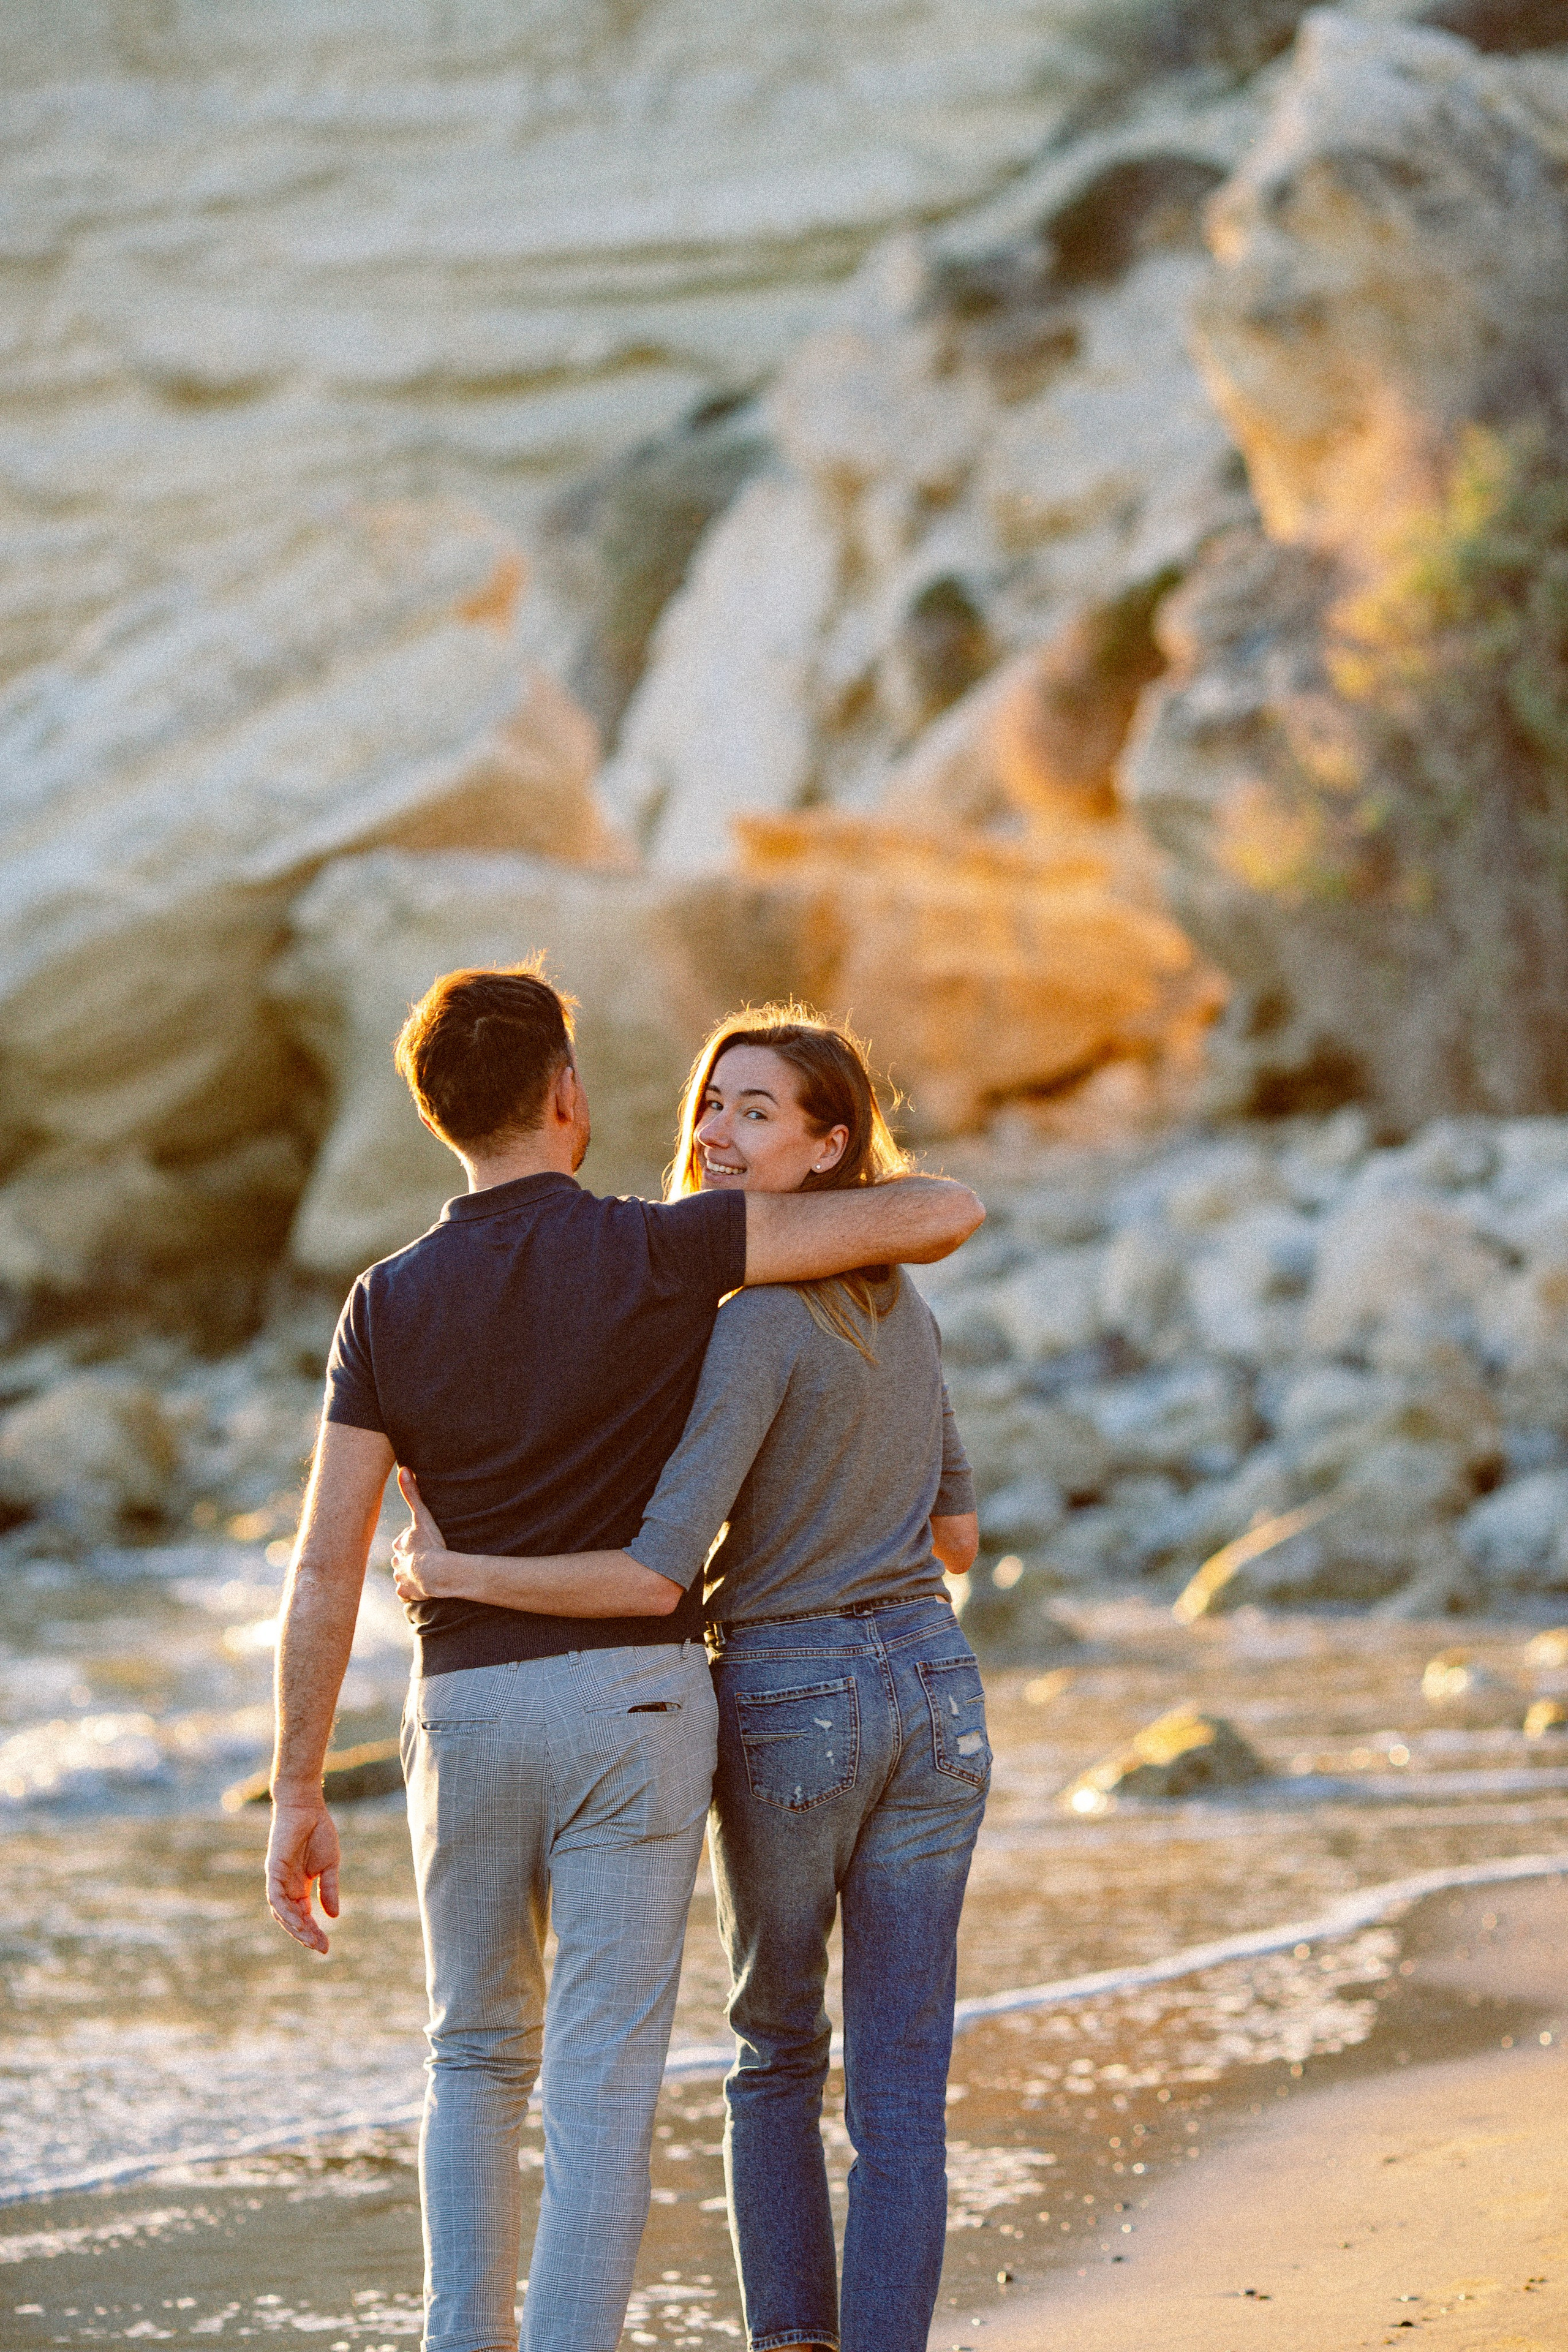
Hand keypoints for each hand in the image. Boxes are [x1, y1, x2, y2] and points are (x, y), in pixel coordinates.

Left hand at [266, 1792, 340, 1954]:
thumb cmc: (318, 1831)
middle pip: (291, 1919)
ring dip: (295, 1927)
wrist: (307, 1807)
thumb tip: (333, 1916)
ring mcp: (278, 1880)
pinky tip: (298, 1921)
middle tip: (321, 1947)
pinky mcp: (273, 1870)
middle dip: (305, 1935)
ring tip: (311, 1939)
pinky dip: (285, 1911)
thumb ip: (329, 1890)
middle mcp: (286, 1887)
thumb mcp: (329, 1866)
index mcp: (299, 1886)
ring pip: (281, 1912)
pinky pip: (276, 1897)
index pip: (303, 1916)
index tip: (326, 1947)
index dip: (313, 1932)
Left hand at [390, 1466, 464, 1603]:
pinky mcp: (405, 1593)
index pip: (404, 1541)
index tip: (426, 1542)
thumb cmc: (430, 1543)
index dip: (415, 1541)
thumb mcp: (422, 1515)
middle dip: (411, 1558)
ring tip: (426, 1573)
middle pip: (403, 1558)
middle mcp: (396, 1562)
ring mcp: (400, 1578)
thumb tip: (403, 1469)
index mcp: (399, 1544)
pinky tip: (421, 1588)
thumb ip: (412, 1493)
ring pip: (403, 1575)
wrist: (436, 1572)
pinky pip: (406, 1592)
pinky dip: (412, 1590)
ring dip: (412, 1575)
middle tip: (427, 1557)